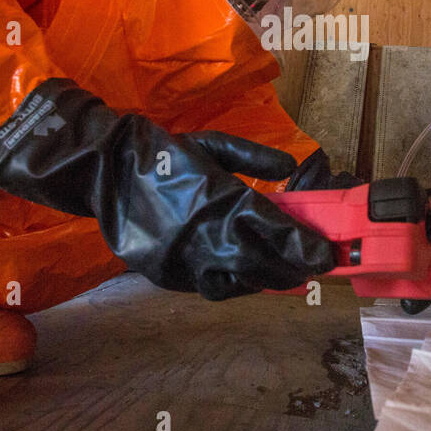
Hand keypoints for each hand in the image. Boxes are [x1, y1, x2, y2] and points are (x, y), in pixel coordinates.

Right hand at [0, 80, 334, 298]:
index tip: (325, 254)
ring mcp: (184, 258)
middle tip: (312, 268)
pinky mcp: (166, 275)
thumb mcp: (213, 144)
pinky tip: (244, 277)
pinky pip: (208, 286)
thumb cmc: (164, 154)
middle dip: (291, 268)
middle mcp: (206, 232)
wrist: (105, 172)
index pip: (274, 229)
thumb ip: (255, 157)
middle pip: (262, 262)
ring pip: (237, 282)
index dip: (303, 245)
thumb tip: (292, 165)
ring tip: (283, 275)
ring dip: (265, 280)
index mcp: (220, 197)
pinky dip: (231, 284)